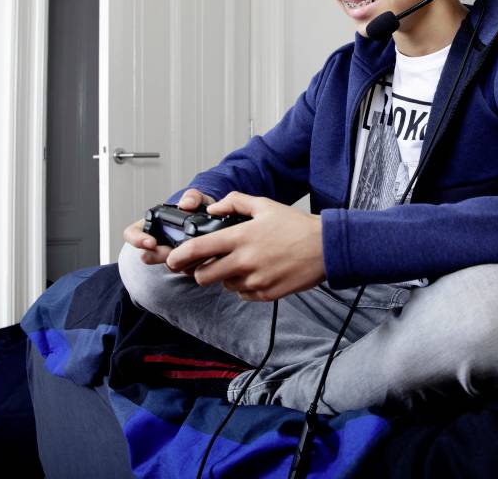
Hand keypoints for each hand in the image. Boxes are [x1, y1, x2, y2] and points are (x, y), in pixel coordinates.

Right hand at [122, 188, 214, 267]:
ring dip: (177, 262)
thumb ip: (192, 197)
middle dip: (159, 255)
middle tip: (172, 252)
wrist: (214, 220)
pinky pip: (183, 270)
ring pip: (166, 265)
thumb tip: (185, 204)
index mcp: (152, 224)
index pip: (132, 234)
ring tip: (191, 254)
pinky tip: (201, 259)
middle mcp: (157, 242)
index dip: (137, 240)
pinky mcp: (184, 264)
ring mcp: (169, 255)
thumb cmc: (199, 208)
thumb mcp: (197, 199)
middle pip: (147, 256)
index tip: (151, 243)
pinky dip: (192, 266)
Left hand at [166, 192, 325, 301]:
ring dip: (226, 277)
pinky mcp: (265, 294)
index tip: (172, 260)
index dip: (179, 256)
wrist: (325, 248)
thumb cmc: (296, 225)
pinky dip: (244, 286)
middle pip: (203, 277)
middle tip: (208, 264)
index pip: (198, 249)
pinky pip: (243, 294)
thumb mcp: (265, 205)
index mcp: (240, 237)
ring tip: (244, 263)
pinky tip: (259, 272)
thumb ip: (234, 202)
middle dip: (201, 272)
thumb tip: (212, 210)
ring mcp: (254, 280)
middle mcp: (244, 261)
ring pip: (224, 285)